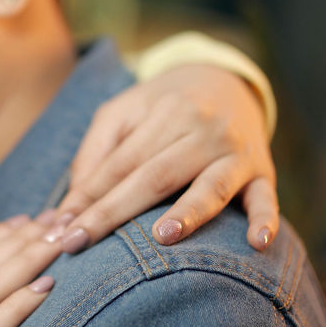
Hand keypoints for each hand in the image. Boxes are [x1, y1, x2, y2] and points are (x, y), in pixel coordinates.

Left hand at [56, 64, 277, 251]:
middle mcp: (203, 130)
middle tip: (78, 244)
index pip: (120, 162)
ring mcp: (236, 153)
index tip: (59, 229)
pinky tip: (257, 243)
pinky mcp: (263, 173)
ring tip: (162, 237)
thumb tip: (72, 204)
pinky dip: (265, 221)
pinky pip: (266, 198)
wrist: (227, 82)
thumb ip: (96, 151)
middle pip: (156, 176)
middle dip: (113, 212)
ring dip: (189, 212)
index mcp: (166, 113)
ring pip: (211, 186)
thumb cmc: (162, 107)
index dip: (88, 196)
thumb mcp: (124, 112)